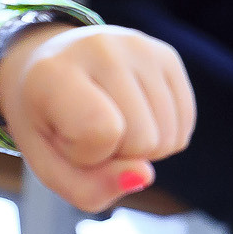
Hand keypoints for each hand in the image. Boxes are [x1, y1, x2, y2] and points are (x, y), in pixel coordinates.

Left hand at [0, 25, 193, 213]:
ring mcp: (138, 46)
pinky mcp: (166, 53)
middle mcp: (100, 48)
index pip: (102, 132)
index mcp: (54, 72)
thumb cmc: (47, 125)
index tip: (65, 137)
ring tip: (108, 120)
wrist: (47, 68)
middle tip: (87, 129)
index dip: (88, 154)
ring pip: (169, 137)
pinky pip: (185, 123)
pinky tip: (132, 116)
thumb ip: (89, 187)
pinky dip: (162, 135)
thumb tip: (145, 174)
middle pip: (144, 139)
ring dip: (142, 148)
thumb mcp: (50, 166)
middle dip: (117, 153)